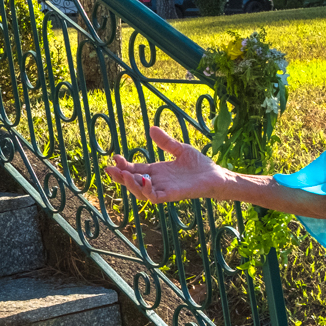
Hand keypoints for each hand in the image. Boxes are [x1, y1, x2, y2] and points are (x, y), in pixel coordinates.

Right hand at [103, 126, 224, 203]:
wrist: (216, 175)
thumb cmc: (200, 165)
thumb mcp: (180, 149)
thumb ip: (165, 142)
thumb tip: (151, 128)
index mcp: (157, 171)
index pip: (135, 170)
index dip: (124, 166)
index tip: (115, 157)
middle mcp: (158, 181)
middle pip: (133, 182)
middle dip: (120, 176)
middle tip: (109, 168)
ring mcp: (164, 189)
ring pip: (140, 191)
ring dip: (130, 184)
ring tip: (123, 174)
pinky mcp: (173, 195)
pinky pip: (155, 197)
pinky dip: (147, 191)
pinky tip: (144, 180)